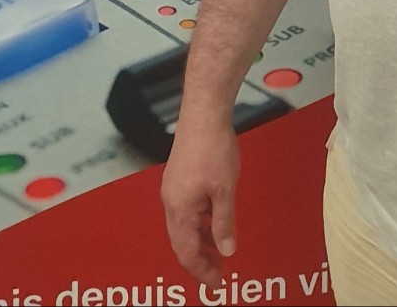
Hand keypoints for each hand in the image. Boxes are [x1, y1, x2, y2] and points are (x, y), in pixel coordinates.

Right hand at [161, 111, 239, 286]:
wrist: (204, 112)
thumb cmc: (213, 147)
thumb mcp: (225, 190)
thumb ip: (224, 223)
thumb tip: (226, 250)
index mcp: (179, 209)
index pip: (186, 253)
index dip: (202, 272)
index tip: (217, 283)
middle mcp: (171, 201)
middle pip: (182, 243)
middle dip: (200, 260)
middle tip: (219, 272)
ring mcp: (173, 188)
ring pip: (184, 227)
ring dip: (201, 242)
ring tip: (220, 251)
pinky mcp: (179, 177)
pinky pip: (186, 210)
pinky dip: (200, 223)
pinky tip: (214, 221)